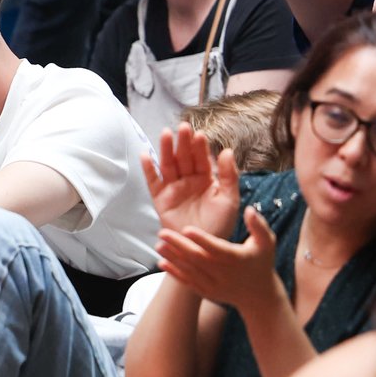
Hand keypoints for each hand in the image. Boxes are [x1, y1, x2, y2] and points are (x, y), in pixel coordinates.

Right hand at [141, 124, 240, 239]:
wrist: (202, 248)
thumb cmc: (220, 225)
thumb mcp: (229, 199)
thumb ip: (230, 176)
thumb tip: (227, 151)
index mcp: (207, 179)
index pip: (202, 159)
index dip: (200, 147)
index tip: (199, 134)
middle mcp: (190, 181)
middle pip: (184, 158)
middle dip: (183, 143)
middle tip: (183, 128)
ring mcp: (174, 189)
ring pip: (168, 165)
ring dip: (165, 150)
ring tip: (165, 134)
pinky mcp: (161, 199)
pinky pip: (153, 182)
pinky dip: (148, 169)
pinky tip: (145, 155)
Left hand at [157, 206, 280, 313]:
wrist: (258, 295)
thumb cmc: (262, 263)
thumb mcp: (267, 242)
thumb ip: (259, 225)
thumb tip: (249, 210)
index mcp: (236, 258)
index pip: (216, 248)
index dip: (201, 239)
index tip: (187, 229)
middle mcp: (223, 273)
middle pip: (197, 258)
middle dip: (178, 245)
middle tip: (162, 232)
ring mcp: (213, 284)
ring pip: (189, 270)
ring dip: (173, 258)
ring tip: (159, 245)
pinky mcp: (206, 291)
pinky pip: (187, 282)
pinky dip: (174, 273)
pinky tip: (162, 263)